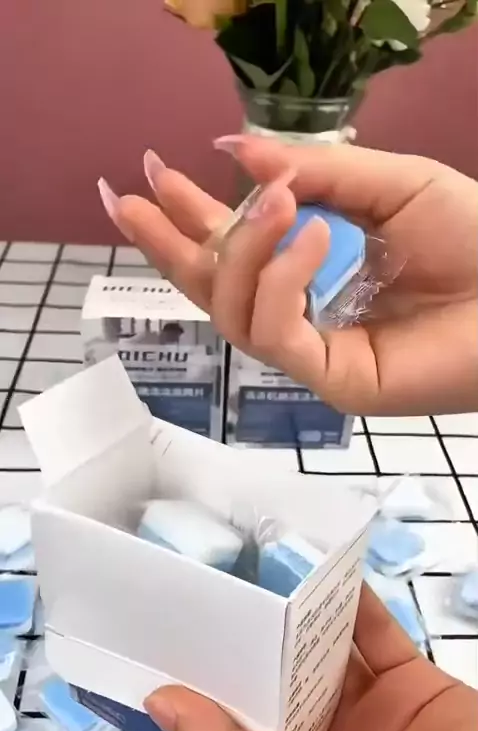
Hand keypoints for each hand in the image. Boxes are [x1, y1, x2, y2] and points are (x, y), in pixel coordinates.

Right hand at [98, 140, 477, 415]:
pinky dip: (280, 280)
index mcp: (313, 266)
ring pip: (233, 313)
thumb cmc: (472, 236)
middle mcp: (302, 311)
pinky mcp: (330, 379)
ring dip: (240, 250)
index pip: (234, 247)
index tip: (149, 176)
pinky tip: (307, 236)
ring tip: (273, 204)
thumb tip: (235, 149)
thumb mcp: (387, 185)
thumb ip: (315, 171)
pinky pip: (275, 334)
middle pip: (214, 290)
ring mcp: (313, 351)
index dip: (190, 215)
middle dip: (169, 245)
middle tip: (130, 200)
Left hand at [145, 585, 477, 730]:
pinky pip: (376, 635)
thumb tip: (160, 704)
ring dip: (300, 616)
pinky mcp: (412, 687)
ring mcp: (371, 715)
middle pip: (277, 683)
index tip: (169, 635)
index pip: (232, 729)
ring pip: (324, 654)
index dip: (203, 686)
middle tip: (216, 583)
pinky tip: (330, 573)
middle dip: (251, 640)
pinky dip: (355, 604)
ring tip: (267, 566)